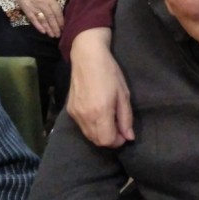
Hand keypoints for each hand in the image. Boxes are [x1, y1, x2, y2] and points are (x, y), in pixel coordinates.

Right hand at [4, 0, 63, 37]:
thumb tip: (57, 12)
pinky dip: (38, 26)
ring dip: (48, 29)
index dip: (61, 20)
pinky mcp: (27, 10)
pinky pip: (34, 20)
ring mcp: (34, 8)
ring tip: (52, 35)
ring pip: (43, 20)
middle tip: (59, 35)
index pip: (57, 11)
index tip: (64, 27)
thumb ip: (51, 1)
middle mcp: (43, 4)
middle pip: (51, 18)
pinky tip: (43, 32)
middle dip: (55, 27)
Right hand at [68, 28, 133, 146]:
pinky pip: (82, 127)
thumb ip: (126, 118)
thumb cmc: (110, 73)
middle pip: (97, 141)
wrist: (87, 57)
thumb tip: (129, 137)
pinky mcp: (70, 110)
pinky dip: (91, 127)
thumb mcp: (123, 95)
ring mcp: (75, 114)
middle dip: (109, 139)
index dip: (117, 141)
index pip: (106, 141)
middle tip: (118, 127)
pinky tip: (98, 115)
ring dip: (100, 134)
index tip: (124, 133)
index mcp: (100, 112)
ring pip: (88, 136)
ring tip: (109, 120)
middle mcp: (85, 116)